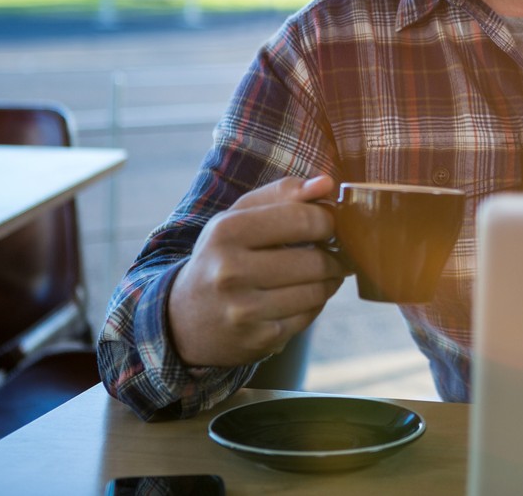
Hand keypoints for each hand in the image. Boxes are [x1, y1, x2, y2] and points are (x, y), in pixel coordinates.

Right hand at [167, 175, 347, 367]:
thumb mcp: (239, 217)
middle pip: (315, 261)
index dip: (328, 221)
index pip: (303, 219)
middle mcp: (230, 272)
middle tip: (337, 252)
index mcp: (226, 232)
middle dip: (335, 255)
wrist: (185, 317)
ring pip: (316, 291)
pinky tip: (305, 295)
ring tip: (325, 272)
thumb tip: (326, 183)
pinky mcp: (258, 339)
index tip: (330, 224)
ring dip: (330, 280)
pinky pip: (309, 316)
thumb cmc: (223, 255)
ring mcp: (243, 310)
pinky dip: (315, 303)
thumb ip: (283, 194)